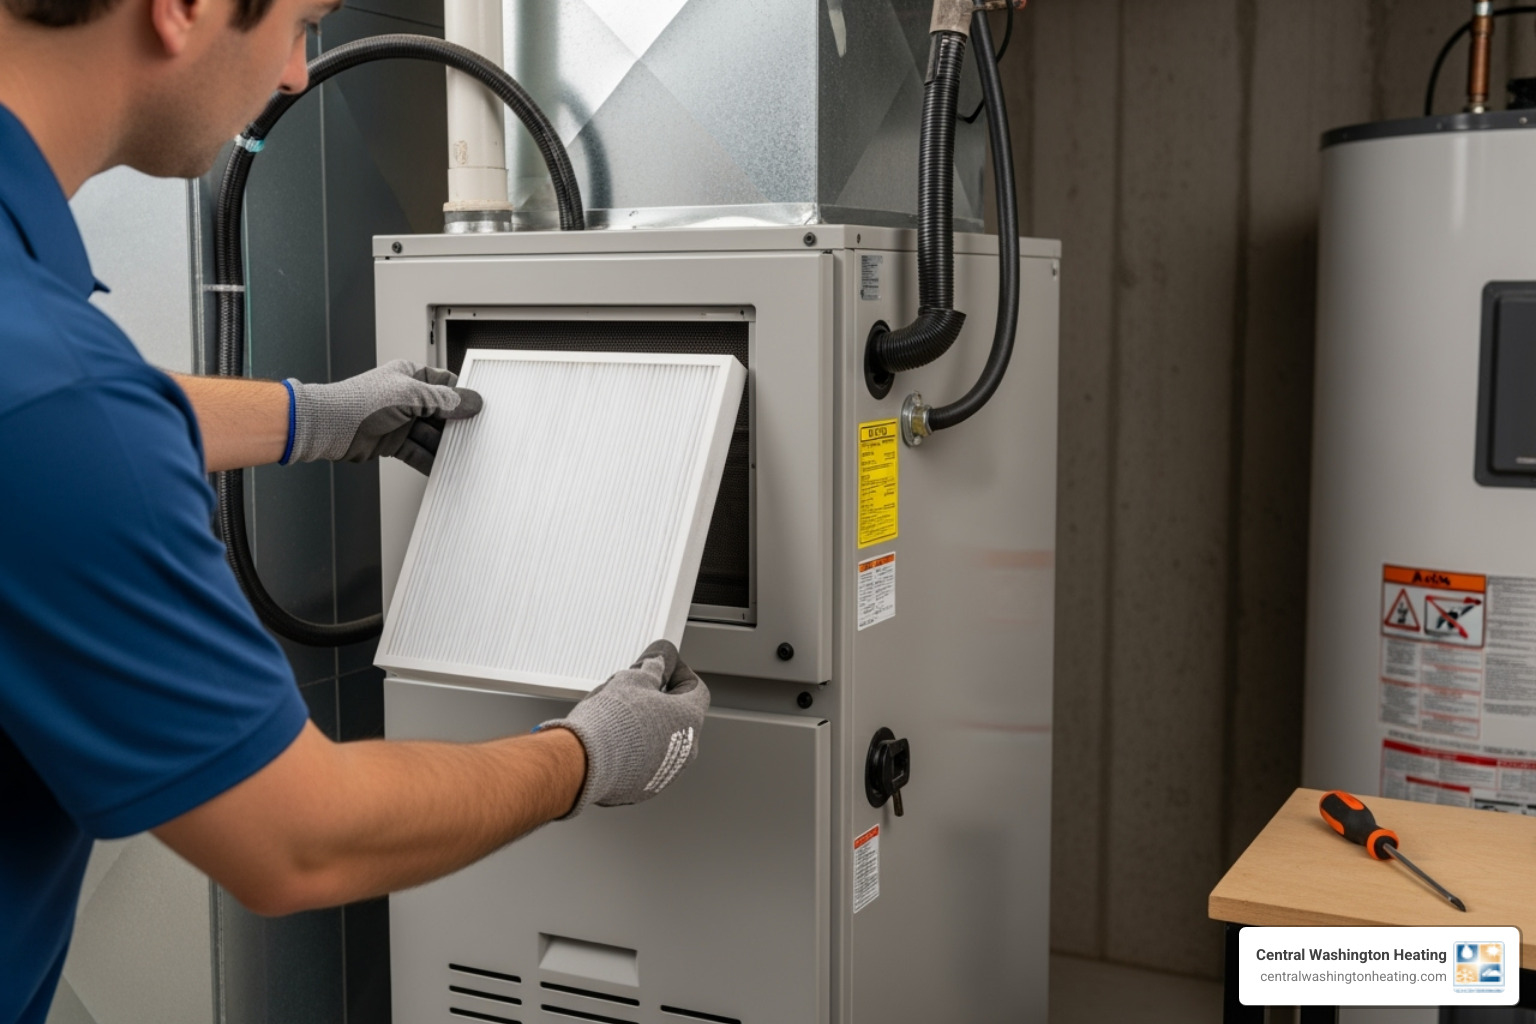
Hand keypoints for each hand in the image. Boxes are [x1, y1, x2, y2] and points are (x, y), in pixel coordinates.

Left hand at [287, 359, 482, 473]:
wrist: (328, 426)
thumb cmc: (358, 402)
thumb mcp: (409, 395)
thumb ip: (442, 400)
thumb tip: (470, 401)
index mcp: (410, 376)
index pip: (446, 384)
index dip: (462, 396)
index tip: (479, 408)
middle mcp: (406, 398)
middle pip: (441, 413)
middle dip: (455, 425)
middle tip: (473, 434)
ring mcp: (400, 422)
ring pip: (431, 435)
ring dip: (444, 445)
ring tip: (460, 454)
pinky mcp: (393, 443)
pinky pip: (418, 452)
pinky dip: (430, 460)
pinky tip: (442, 467)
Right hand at [537, 640, 709, 817]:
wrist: (586, 761)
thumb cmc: (612, 721)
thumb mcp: (632, 680)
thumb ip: (651, 670)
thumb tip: (657, 665)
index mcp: (689, 720)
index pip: (696, 689)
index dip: (680, 674)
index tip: (664, 668)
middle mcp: (685, 750)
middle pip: (678, 718)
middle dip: (659, 701)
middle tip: (637, 690)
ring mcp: (666, 772)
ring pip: (661, 742)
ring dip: (647, 727)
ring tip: (619, 715)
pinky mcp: (646, 788)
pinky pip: (645, 763)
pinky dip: (634, 750)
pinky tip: (614, 739)